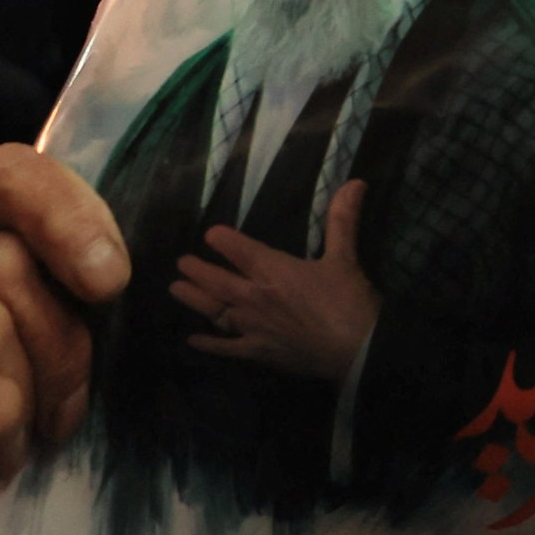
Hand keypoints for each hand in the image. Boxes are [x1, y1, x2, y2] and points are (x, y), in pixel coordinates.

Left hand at [168, 180, 379, 382]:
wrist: (358, 351)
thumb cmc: (349, 302)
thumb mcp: (345, 257)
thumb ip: (342, 219)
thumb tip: (356, 182)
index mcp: (272, 270)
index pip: (236, 248)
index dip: (221, 239)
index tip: (212, 235)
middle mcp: (254, 296)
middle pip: (216, 280)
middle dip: (197, 270)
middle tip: (181, 263)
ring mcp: (252, 326)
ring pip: (213, 310)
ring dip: (193, 298)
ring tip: (176, 289)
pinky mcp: (258, 352)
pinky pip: (225, 347)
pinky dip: (208, 344)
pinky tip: (192, 340)